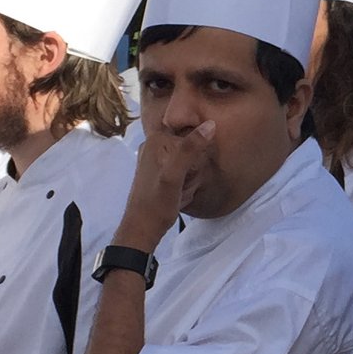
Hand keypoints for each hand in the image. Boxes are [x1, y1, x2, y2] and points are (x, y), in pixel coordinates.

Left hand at [121, 118, 213, 243]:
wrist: (142, 228)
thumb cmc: (157, 203)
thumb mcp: (175, 175)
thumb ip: (190, 149)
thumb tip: (210, 124)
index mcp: (156, 140)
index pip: (191, 131)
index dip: (198, 149)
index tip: (193, 167)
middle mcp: (153, 145)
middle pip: (189, 146)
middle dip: (195, 164)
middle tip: (185, 182)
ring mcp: (155, 158)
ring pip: (188, 160)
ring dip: (191, 175)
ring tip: (182, 189)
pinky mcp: (159, 171)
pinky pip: (182, 170)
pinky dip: (185, 181)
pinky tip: (180, 192)